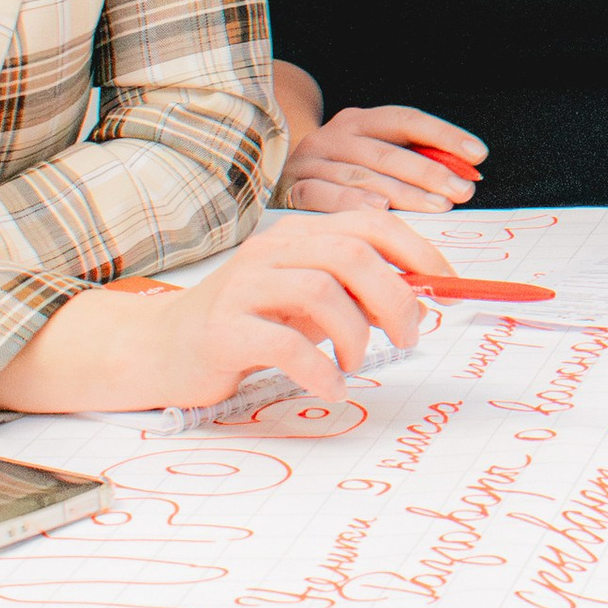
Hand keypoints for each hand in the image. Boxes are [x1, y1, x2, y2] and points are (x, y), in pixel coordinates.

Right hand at [0, 211, 456, 413]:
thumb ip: (353, 293)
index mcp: (298, 237)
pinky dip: (320, 367)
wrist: (158, 351)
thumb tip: (420, 300)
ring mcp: (243, 287)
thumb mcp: (305, 303)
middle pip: (351, 254)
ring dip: (357, 332)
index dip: (417, 249)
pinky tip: (331, 384)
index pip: (369, 224)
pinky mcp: (222, 330)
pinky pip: (284, 344)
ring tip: (359, 361)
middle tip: (411, 334)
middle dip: (395, 295)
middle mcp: (271, 251)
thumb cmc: (246, 326)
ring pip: (321, 291)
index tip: (448, 284)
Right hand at [278, 103, 484, 212]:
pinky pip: (323, 195)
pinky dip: (352, 203)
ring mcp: (309, 161)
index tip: (478, 155)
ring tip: (436, 206)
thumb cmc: (337, 176)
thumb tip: (465, 176)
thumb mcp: (370, 159)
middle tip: (462, 191)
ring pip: (363, 175)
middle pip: (389, 151)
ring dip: (404, 193)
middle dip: (431, 172)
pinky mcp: (289, 189)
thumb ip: (410, 163)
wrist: (263, 179)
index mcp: (359, 120)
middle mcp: (333, 135)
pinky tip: (380, 212)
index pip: (407, 120)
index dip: (444, 135)